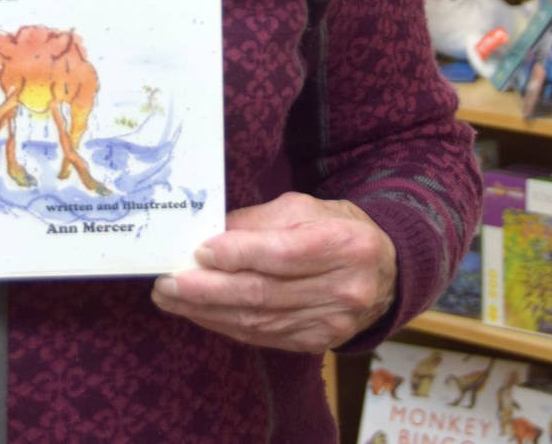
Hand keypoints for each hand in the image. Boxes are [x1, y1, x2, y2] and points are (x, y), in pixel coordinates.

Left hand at [149, 192, 395, 353]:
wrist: (384, 274)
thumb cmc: (338, 230)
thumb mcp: (306, 208)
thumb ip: (259, 221)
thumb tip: (211, 234)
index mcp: (345, 245)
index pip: (284, 254)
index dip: (239, 254)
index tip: (199, 251)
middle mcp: (343, 288)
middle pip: (265, 293)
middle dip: (208, 290)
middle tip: (167, 282)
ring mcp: (332, 322)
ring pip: (259, 321)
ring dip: (207, 312)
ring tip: (170, 298)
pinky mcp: (317, 343)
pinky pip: (262, 337)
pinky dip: (225, 325)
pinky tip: (199, 314)